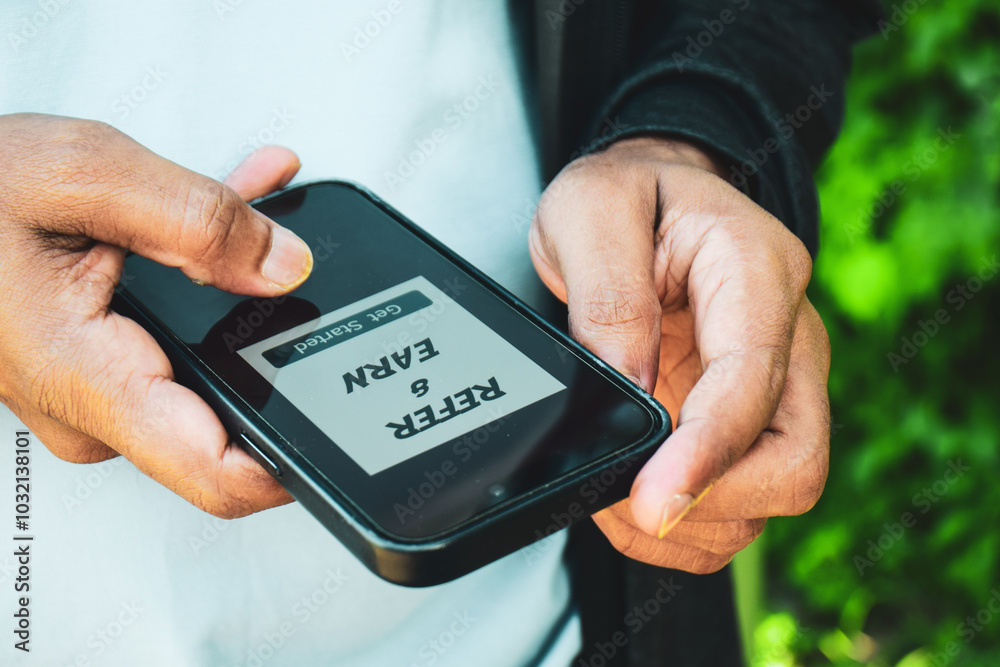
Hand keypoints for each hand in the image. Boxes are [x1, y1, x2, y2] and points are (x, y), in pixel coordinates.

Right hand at [0, 113, 312, 517]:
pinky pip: (169, 344)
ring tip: (264, 216)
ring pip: (201, 366)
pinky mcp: (91, 368)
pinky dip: (203, 283)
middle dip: (274, 340)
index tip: (343, 429)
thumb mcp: (87, 177)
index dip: (292, 465)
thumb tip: (286, 266)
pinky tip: (230, 224)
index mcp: (85, 377)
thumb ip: (199, 221)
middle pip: (224, 416)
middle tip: (304, 271)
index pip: (215, 474)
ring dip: (240, 293)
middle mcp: (89, 406)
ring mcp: (90, 393)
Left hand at [530, 136, 829, 572]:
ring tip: (618, 496)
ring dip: (695, 518)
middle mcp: (785, 334)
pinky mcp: (753, 420)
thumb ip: (609, 293)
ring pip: (774, 493)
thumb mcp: (590, 210)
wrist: (648, 198)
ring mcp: (777, 384)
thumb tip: (629, 386)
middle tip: (631, 504)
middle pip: (796, 459)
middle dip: (712, 499)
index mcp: (753, 268)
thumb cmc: (626, 196)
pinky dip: (690, 525)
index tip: (652, 500)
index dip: (708, 450)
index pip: (752, 378)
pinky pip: (744, 502)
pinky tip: (638, 502)